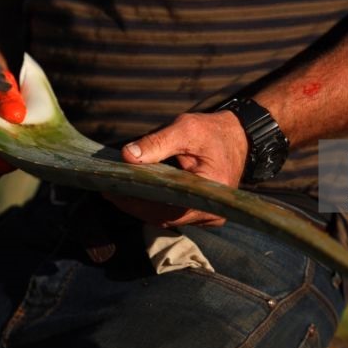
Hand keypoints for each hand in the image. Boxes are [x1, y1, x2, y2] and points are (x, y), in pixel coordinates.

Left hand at [104, 112, 247, 226]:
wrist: (239, 137)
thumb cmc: (213, 132)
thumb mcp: (185, 129)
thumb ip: (156, 143)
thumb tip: (127, 156)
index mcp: (211, 191)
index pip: (168, 208)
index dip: (138, 204)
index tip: (114, 191)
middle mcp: (211, 212)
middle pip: (164, 217)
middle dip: (135, 204)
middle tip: (108, 189)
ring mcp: (208, 217)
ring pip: (166, 219)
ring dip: (142, 206)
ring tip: (117, 190)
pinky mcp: (202, 214)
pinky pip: (173, 215)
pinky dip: (154, 205)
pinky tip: (135, 193)